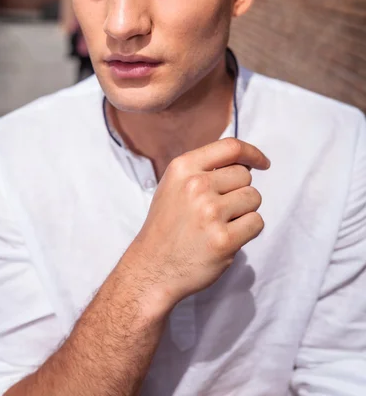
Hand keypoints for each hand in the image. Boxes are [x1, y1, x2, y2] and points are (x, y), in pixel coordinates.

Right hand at [129, 138, 269, 309]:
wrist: (152, 268)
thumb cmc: (167, 226)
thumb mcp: (174, 185)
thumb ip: (204, 169)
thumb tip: (244, 161)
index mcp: (183, 167)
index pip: (230, 147)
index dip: (252, 153)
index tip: (262, 163)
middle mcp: (196, 186)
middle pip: (245, 176)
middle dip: (239, 191)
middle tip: (219, 209)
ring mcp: (210, 213)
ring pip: (254, 198)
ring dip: (244, 211)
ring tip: (220, 224)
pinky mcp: (223, 240)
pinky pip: (256, 222)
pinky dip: (247, 231)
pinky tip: (226, 237)